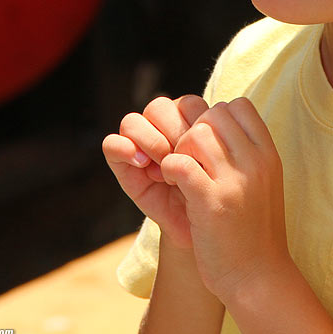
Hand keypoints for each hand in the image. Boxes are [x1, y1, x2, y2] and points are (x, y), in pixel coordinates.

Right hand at [102, 95, 207, 246]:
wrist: (199, 230)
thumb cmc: (214, 194)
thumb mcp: (220, 165)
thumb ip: (215, 139)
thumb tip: (214, 115)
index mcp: (190, 122)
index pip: (188, 103)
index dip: (196, 123)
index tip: (205, 150)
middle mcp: (163, 129)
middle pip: (159, 107)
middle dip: (172, 132)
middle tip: (182, 158)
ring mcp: (140, 145)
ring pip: (133, 121)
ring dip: (150, 141)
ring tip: (164, 167)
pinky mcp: (122, 164)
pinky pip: (111, 144)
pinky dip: (124, 149)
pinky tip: (143, 165)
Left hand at [160, 98, 290, 302]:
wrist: (258, 279)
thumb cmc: (254, 228)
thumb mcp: (264, 181)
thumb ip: (248, 150)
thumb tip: (223, 116)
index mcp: (269, 153)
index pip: (239, 105)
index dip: (217, 118)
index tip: (210, 144)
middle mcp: (256, 161)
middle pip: (213, 115)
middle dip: (194, 132)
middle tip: (191, 160)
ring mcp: (236, 181)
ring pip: (195, 135)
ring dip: (180, 151)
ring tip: (182, 175)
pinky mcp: (212, 202)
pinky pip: (179, 163)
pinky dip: (168, 169)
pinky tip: (173, 184)